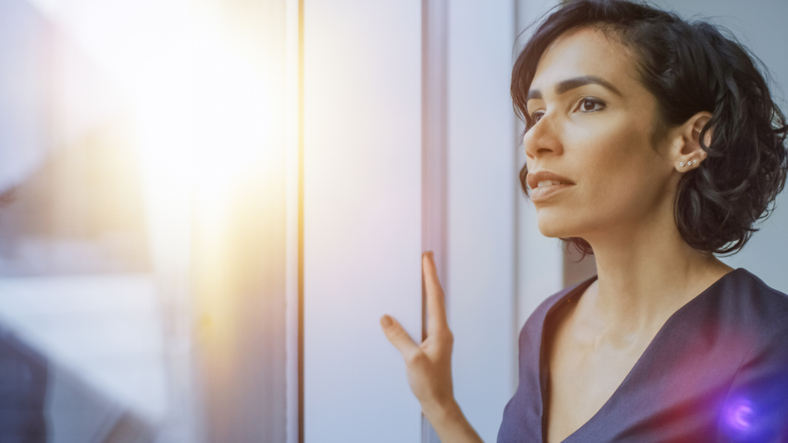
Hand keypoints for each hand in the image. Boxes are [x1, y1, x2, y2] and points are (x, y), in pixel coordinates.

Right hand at [380, 252, 454, 414]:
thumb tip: (386, 318)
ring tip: (420, 275)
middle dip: (430, 277)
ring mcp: (438, 338)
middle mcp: (442, 331)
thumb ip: (399, 337)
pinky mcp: (432, 345)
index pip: (435, 297)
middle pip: (436, 298)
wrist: (439, 403)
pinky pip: (425, 320)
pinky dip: (420, 308)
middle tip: (425, 259)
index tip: (427, 259)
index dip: (430, 276)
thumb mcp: (411, 359)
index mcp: (440, 331)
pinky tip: (413, 307)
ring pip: (431, 308)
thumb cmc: (430, 384)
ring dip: (426, 291)